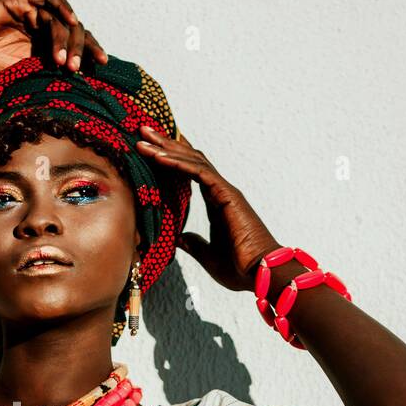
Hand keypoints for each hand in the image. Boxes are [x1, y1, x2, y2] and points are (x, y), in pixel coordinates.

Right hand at [0, 0, 107, 82]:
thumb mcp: (28, 75)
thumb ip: (51, 72)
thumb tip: (81, 84)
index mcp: (47, 43)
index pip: (77, 43)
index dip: (91, 53)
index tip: (101, 67)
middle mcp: (43, 25)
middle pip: (74, 30)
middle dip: (80, 49)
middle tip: (75, 69)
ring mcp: (32, 10)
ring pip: (62, 17)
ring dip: (67, 38)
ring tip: (64, 61)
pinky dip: (62, 5)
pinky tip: (69, 20)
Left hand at [135, 126, 279, 291]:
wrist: (262, 274)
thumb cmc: (241, 269)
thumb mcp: (208, 256)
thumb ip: (195, 244)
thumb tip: (180, 238)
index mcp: (217, 203)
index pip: (191, 172)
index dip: (172, 159)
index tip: (151, 149)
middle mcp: (221, 192)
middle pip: (190, 159)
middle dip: (166, 144)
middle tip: (143, 131)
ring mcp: (225, 191)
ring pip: (193, 160)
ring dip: (167, 148)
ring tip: (145, 136)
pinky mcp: (227, 195)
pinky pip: (199, 172)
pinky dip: (178, 163)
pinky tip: (159, 157)